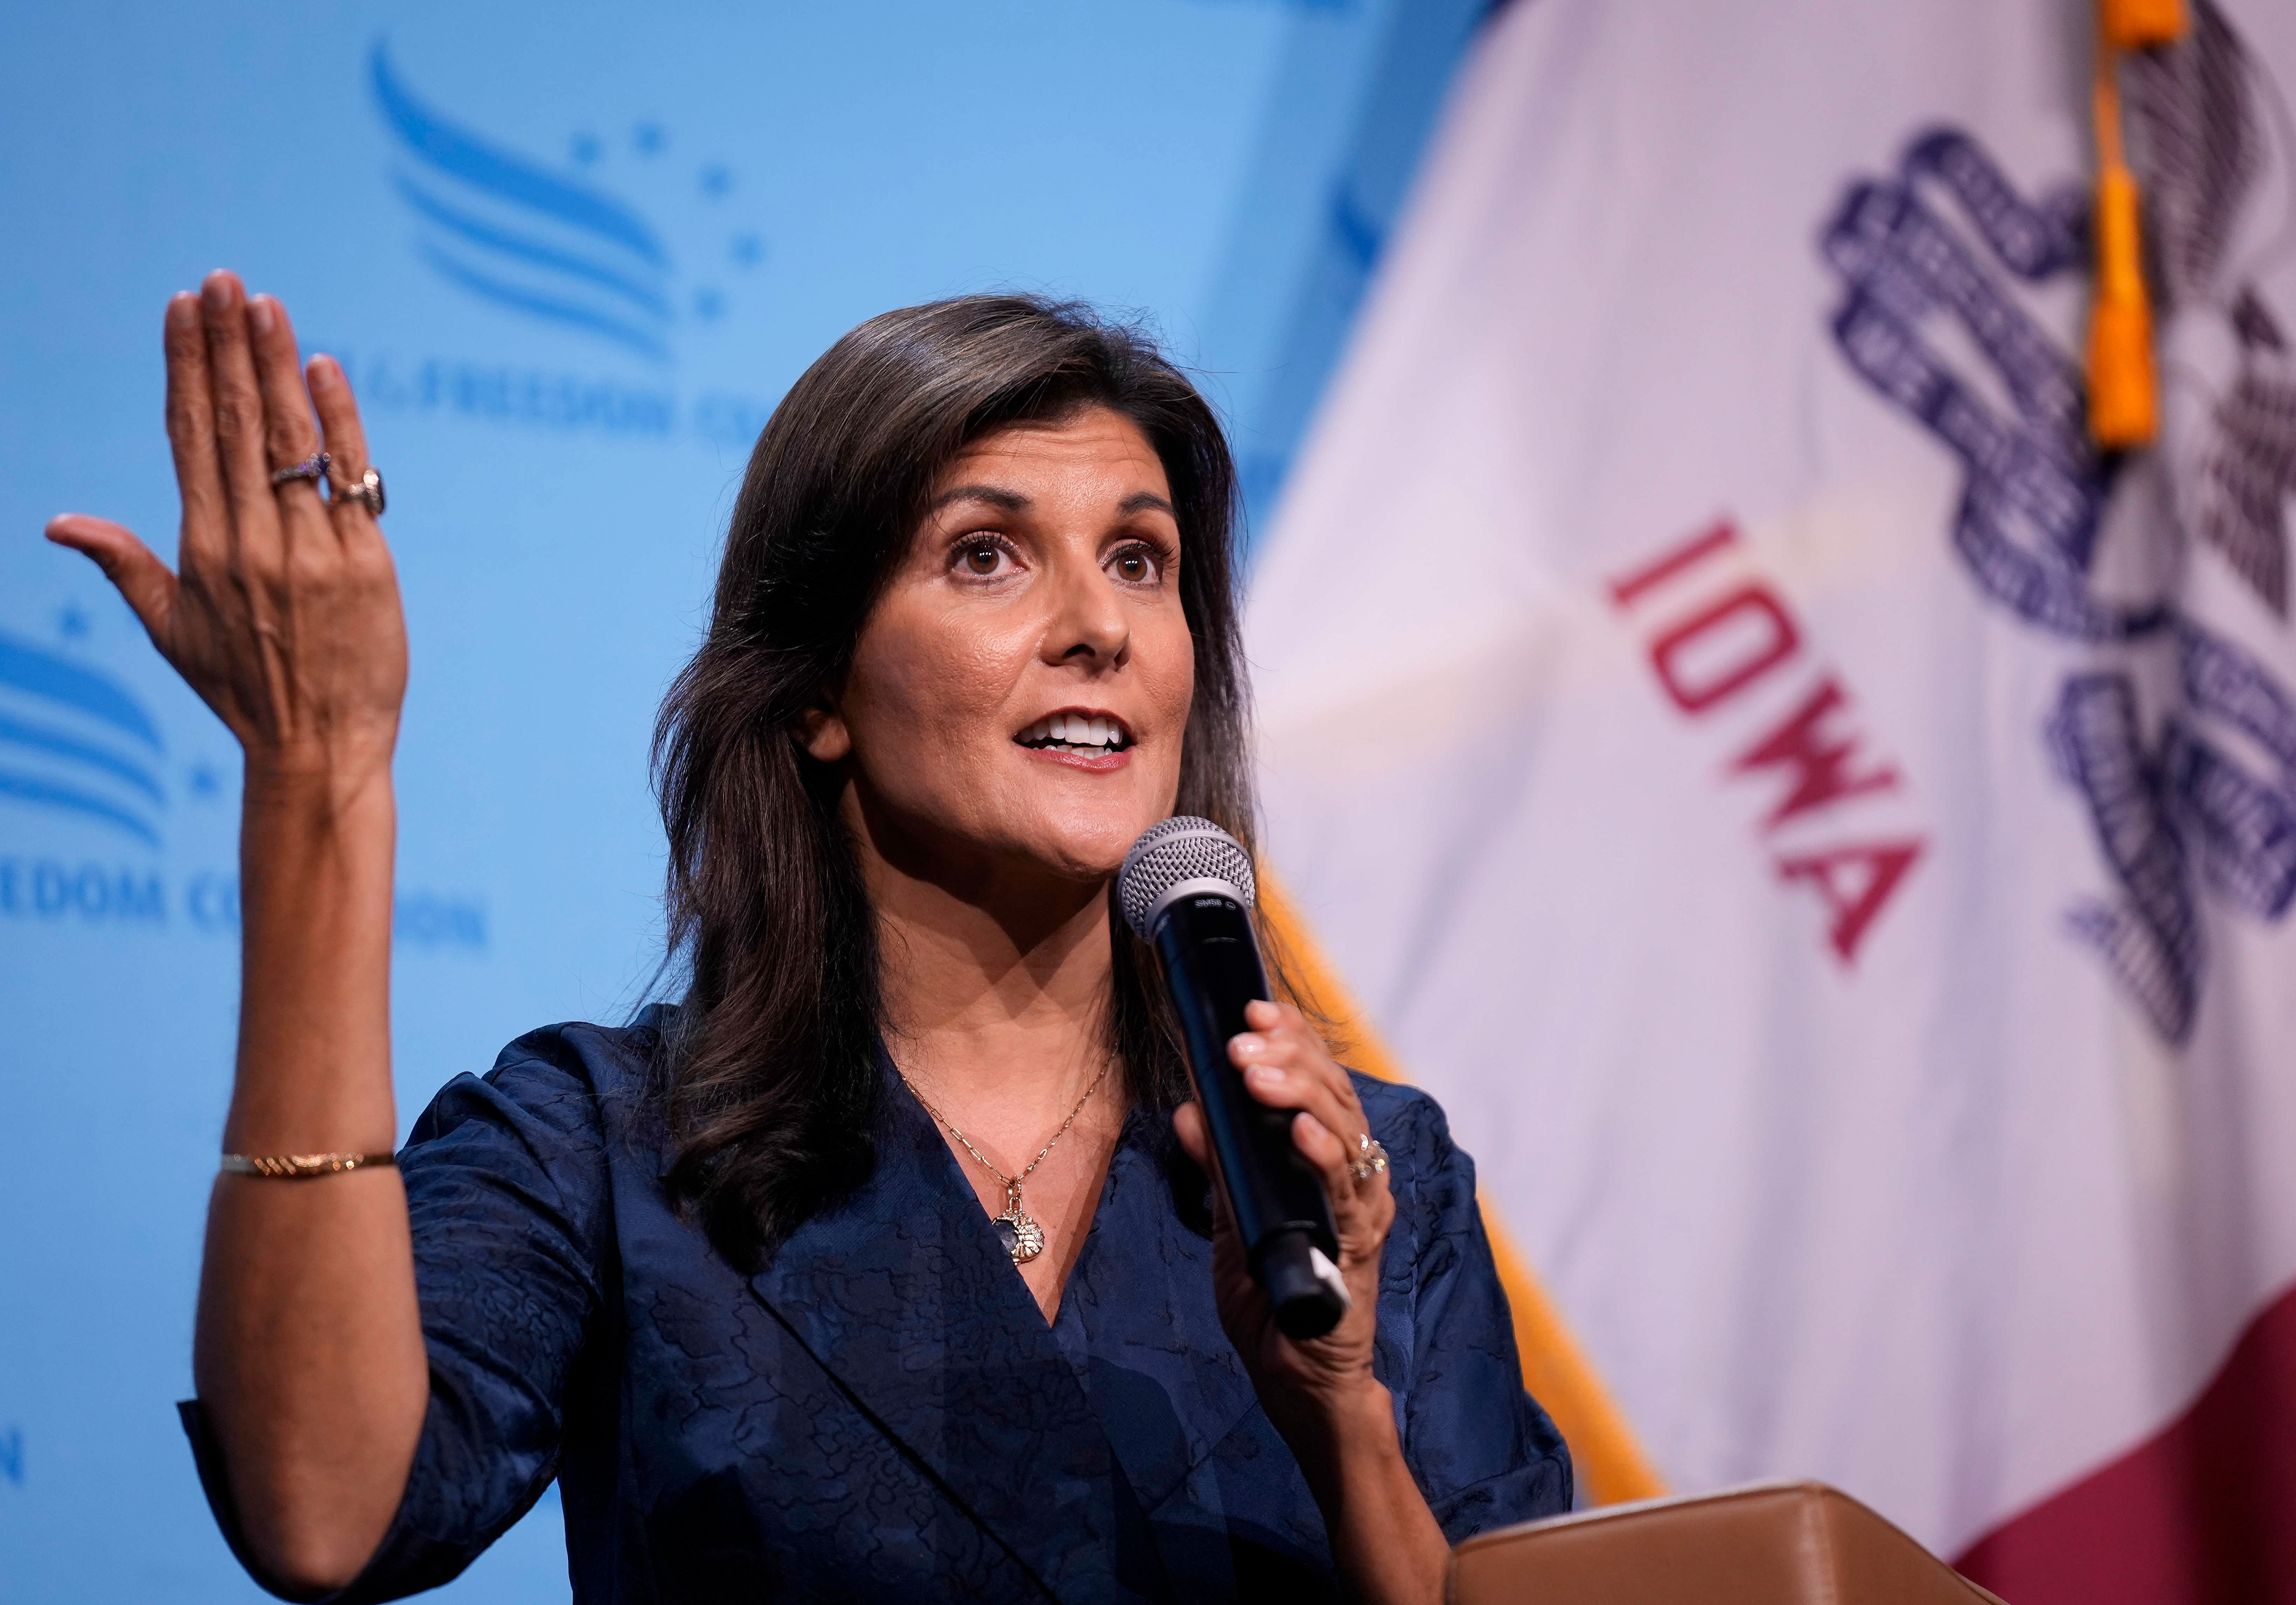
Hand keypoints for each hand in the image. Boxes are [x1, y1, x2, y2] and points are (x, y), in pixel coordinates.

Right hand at [46, 271, 406, 780]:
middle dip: (227, 345)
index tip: (181, 310)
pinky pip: (350, 477)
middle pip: (237, 422)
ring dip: (276, 364)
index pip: (189, 436)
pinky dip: (339, 421)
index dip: (185, 367)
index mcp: (202, 548)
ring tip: (264, 303)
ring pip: (290, 439)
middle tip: (222, 279)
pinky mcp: (365, 563)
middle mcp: (253, 540)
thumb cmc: (242, 689)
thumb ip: (124, 566)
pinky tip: (323, 368)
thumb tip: (57, 525)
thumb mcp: (171, 631)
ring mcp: (311, 549)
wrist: (319, 747)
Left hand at [1173, 998, 1395, 1443]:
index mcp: (1326, 1163)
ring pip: (1343, 1129)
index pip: (1316, 1083)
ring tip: (1255, 1068)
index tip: (1253, 1008)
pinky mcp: (1360, 1249)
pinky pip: (1349, 1192)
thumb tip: (1188, 1110)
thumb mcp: (1232, 1226)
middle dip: (1288, 1055)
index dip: (1290, 1041)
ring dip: (1296, 1092)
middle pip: (1333, 1093)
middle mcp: (1355, 1178)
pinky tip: (1296, 1127)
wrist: (1298, 1384)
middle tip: (1243, 1033)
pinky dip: (1325, 1154)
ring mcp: (1362, 1210)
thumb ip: (1219, 1170)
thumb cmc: (1273, 1305)